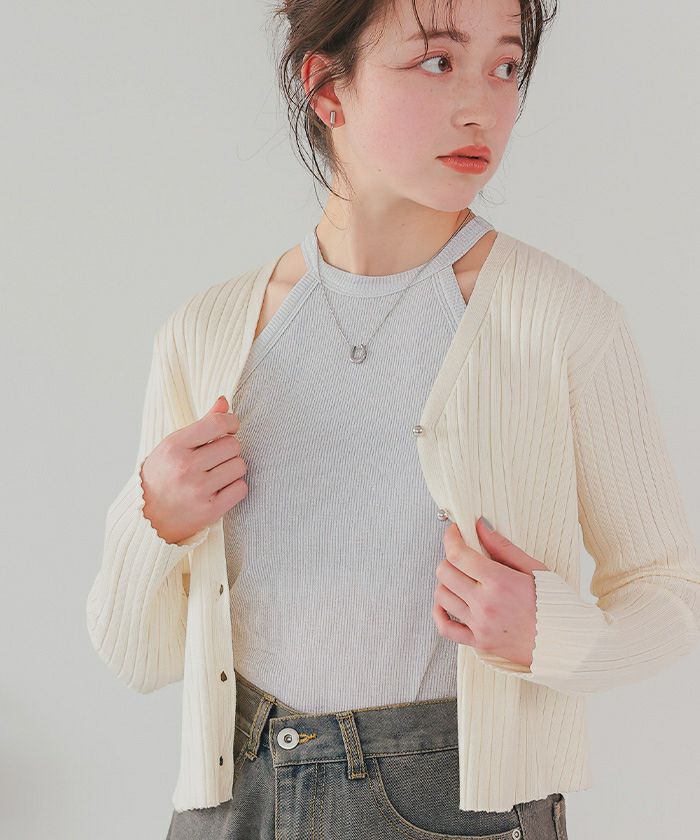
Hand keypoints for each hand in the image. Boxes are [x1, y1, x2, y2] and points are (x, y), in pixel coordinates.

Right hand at [140, 395, 248, 544]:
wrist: (147, 518)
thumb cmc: (163, 476)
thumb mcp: (174, 446)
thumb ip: (202, 424)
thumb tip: (224, 402)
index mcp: (175, 446)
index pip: (217, 423)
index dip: (231, 423)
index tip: (229, 428)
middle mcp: (185, 467)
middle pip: (233, 445)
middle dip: (230, 448)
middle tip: (217, 457)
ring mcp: (198, 490)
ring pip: (239, 466)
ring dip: (233, 468)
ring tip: (218, 473)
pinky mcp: (210, 510)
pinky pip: (241, 488)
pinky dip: (235, 487)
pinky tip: (222, 488)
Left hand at [432, 517, 548, 666]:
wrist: (566, 642)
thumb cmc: (554, 605)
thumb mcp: (534, 568)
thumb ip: (503, 547)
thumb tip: (480, 526)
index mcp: (499, 582)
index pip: (458, 554)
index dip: (451, 538)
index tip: (454, 531)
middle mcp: (485, 604)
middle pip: (445, 572)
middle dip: (450, 558)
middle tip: (462, 555)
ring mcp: (480, 625)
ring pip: (441, 596)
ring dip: (446, 582)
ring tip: (461, 578)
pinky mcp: (478, 643)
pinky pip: (444, 628)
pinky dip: (439, 613)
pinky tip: (447, 603)